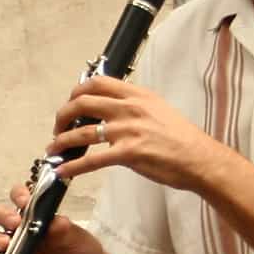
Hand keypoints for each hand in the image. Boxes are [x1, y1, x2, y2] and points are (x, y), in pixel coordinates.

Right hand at [0, 182, 109, 253]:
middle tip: (15, 222)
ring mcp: (16, 246)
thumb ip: (62, 228)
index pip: (20, 197)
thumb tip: (53, 221)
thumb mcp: (76, 235)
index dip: (18, 195)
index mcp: (38, 214)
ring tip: (6, 242)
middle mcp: (23, 227)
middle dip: (3, 215)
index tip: (24, 201)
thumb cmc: (82, 251)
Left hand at [43, 76, 220, 191]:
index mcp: (137, 95)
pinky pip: (91, 160)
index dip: (76, 92)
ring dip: (61, 141)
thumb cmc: (181, 138)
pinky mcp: (128, 153)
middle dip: (62, 115)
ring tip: (53, 149)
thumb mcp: (158, 109)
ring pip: (81, 132)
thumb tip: (111, 109)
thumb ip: (134, 106)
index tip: (70, 103)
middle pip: (82, 103)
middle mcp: (129, 108)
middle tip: (57, 127)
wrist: (200, 158)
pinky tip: (63, 170)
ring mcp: (127, 130)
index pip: (97, 83)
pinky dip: (72, 166)